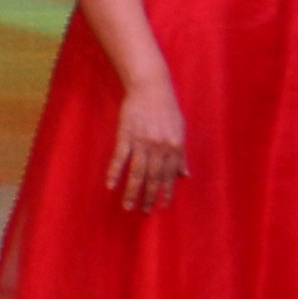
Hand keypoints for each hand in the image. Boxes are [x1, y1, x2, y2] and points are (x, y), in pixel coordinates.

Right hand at [103, 70, 190, 213]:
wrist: (150, 87)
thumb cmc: (167, 108)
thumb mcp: (180, 130)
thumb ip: (182, 154)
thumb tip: (186, 175)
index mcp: (175, 146)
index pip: (170, 175)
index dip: (166, 192)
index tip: (162, 206)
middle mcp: (160, 146)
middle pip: (153, 177)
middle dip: (148, 196)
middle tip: (143, 211)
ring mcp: (142, 141)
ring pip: (137, 172)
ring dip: (132, 191)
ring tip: (128, 206)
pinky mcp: (126, 135)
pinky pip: (120, 158)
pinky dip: (115, 173)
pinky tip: (111, 186)